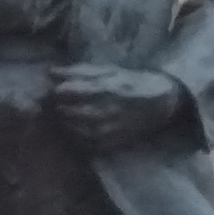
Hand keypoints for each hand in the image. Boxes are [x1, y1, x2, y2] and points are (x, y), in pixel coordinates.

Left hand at [51, 64, 189, 152]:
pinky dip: (76, 138)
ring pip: (73, 130)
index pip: (65, 91)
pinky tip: (77, 130)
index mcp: (102, 87)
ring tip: (66, 117)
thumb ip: (78, 71)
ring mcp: (107, 129)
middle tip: (56, 104)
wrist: (163, 101)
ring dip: (65, 123)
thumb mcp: (108, 70)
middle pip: (66, 112)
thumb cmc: (132, 81)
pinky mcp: (111, 143)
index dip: (55, 91)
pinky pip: (85, 144)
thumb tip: (50, 72)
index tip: (54, 90)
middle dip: (57, 108)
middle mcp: (103, 110)